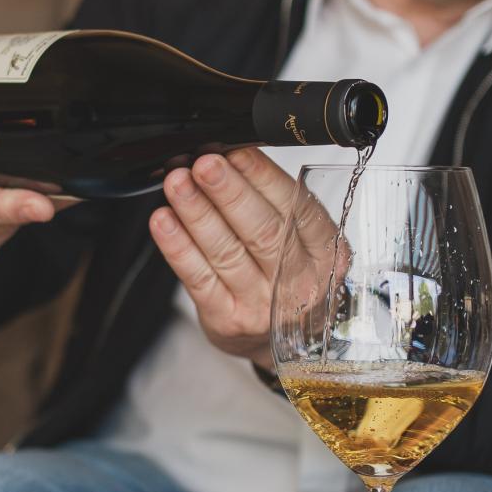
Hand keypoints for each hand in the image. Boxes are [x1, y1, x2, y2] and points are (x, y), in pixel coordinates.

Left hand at [151, 149, 301, 371]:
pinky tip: (165, 221)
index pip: (296, 209)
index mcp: (326, 251)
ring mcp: (262, 304)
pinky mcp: (228, 319)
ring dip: (198, 213)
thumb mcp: (302, 240)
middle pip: (262, 231)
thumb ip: (276, 203)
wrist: (280, 339)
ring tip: (177, 183)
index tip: (236, 152)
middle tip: (204, 164)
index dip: (264, 178)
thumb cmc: (288, 276)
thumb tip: (232, 155)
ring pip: (226, 252)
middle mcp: (300, 282)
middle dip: (229, 193)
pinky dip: (178, 247)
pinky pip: (199, 278)